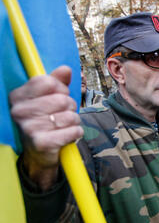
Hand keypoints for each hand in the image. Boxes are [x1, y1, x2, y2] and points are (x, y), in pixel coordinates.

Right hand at [10, 66, 82, 188]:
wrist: (39, 153)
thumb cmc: (45, 121)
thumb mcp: (48, 98)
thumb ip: (57, 82)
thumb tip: (65, 69)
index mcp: (18, 96)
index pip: (47, 82)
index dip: (60, 88)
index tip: (58, 96)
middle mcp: (19, 111)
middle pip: (62, 99)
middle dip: (70, 107)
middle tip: (62, 115)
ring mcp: (29, 128)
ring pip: (70, 116)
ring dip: (74, 121)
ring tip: (64, 126)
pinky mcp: (42, 143)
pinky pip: (74, 131)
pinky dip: (76, 132)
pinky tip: (67, 135)